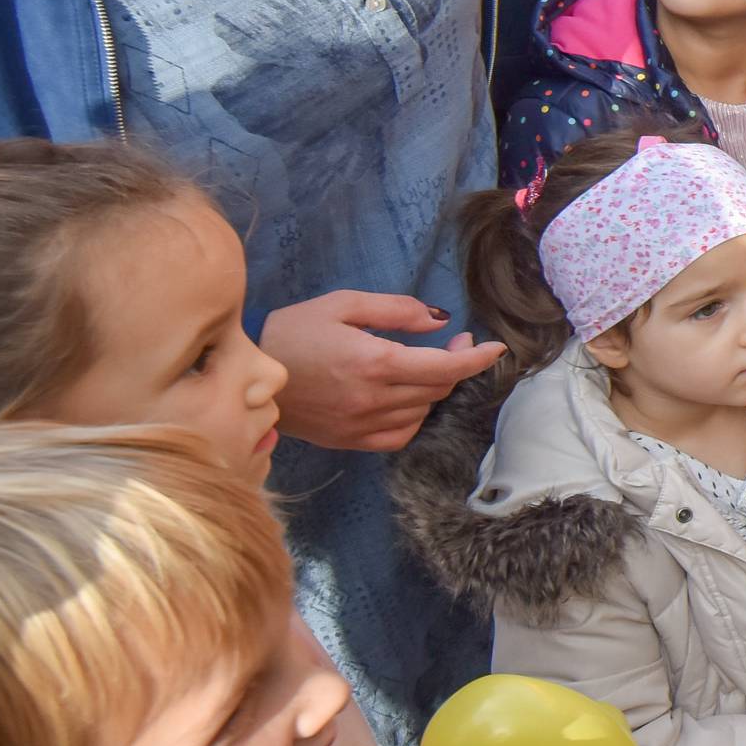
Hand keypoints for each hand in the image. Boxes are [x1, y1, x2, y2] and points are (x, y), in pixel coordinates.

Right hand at [263, 290, 505, 451]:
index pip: (445, 367)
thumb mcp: (343, 304)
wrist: (249, 378)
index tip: (496, 348)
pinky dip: (414, 415)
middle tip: (454, 342)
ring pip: (423, 410)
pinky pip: (402, 434)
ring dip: (434, 386)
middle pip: (439, 388)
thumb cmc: (294, 332)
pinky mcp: (353, 441)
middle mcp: (374, 399)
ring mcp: (364, 425)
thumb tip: (439, 320)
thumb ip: (395, 310)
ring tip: (423, 363)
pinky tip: (406, 396)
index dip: (477, 358)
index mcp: (374, 362)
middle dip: (458, 364)